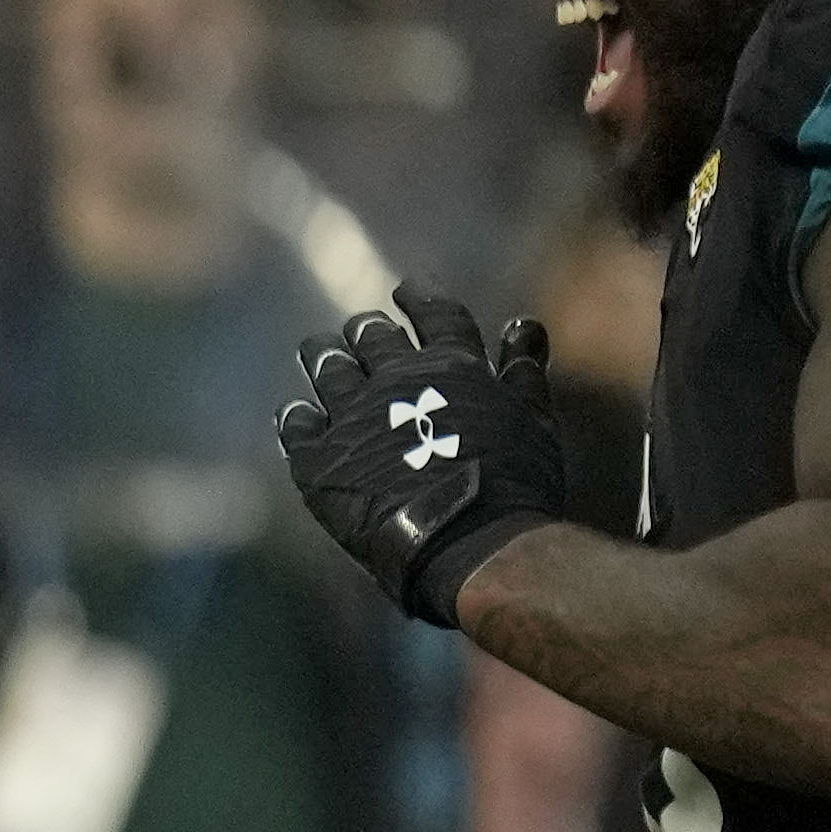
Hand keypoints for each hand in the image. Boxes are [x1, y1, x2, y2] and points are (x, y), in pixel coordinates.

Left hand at [278, 287, 578, 622]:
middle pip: (371, 337)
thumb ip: (523, 371)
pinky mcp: (318, 458)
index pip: (434, 315)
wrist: (468, 541)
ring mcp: (352, 415)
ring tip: (319, 352)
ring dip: (323, 357)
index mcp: (453, 366)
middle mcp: (396, 379)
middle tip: (360, 330)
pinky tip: (296, 414)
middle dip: (366, 330)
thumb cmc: (513, 487)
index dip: (420, 298)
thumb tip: (522, 324)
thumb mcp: (534, 423)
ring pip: (327, 368)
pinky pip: (296, 424)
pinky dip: (297, 415)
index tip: (406, 291)